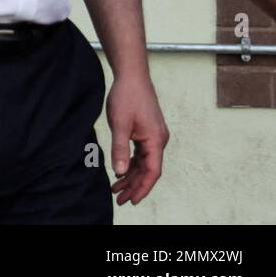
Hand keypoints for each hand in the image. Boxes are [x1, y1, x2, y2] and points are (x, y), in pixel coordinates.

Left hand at [106, 73, 168, 204]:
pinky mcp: (146, 132)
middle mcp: (158, 140)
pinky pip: (141, 154)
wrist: (132, 76)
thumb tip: (119, 172)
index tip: (132, 201)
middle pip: (148, 170)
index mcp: (156, 140)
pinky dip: (131, 163)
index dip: (142, 187)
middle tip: (119, 199)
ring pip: (144, 163)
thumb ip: (119, 148)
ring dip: (131, 176)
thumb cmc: (126, 97)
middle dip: (134, 186)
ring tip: (117, 189)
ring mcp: (153, 136)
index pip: (152, 171)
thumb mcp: (119, 124)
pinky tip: (121, 171)